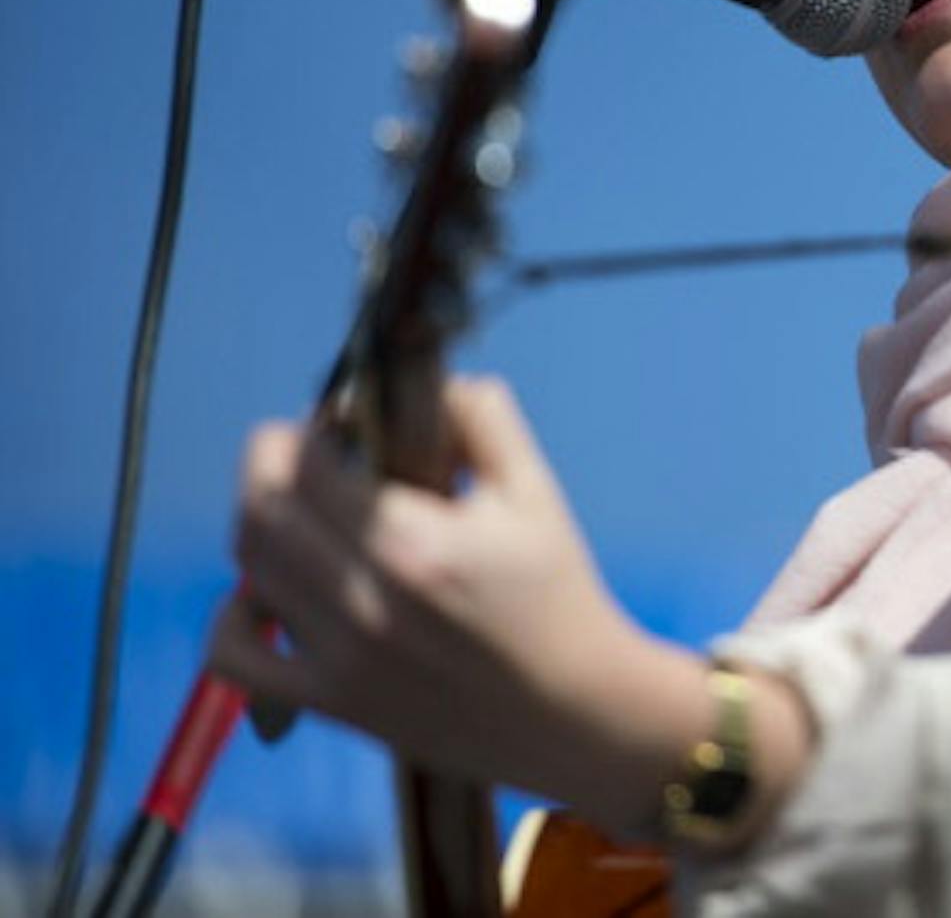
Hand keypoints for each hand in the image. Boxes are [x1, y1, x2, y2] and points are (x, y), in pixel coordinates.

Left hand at [210, 375, 726, 835]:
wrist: (573, 712)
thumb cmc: (558, 596)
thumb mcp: (535, 493)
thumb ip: (481, 419)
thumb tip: (426, 381)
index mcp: (414, 542)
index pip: (308, 464)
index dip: (311, 430)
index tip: (339, 425)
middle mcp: (365, 601)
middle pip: (260, 509)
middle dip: (272, 464)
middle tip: (311, 457)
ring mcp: (340, 658)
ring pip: (247, 569)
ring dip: (264, 525)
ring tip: (309, 517)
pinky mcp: (332, 702)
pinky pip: (234, 657)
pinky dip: (235, 616)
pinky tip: (273, 595)